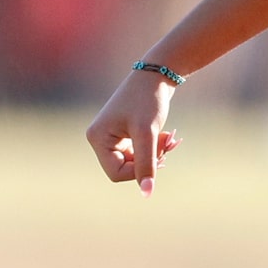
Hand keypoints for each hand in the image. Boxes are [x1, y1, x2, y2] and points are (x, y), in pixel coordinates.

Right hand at [85, 67, 184, 193]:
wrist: (157, 73)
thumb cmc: (148, 100)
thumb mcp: (148, 133)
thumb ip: (146, 164)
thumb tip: (146, 193)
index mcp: (97, 138)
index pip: (116, 174)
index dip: (139, 172)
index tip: (159, 157)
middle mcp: (100, 139)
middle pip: (126, 169)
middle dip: (149, 161)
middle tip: (167, 147)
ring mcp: (112, 137)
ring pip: (135, 162)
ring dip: (155, 155)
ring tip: (169, 139)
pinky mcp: (125, 134)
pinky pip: (140, 153)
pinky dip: (155, 148)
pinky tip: (167, 136)